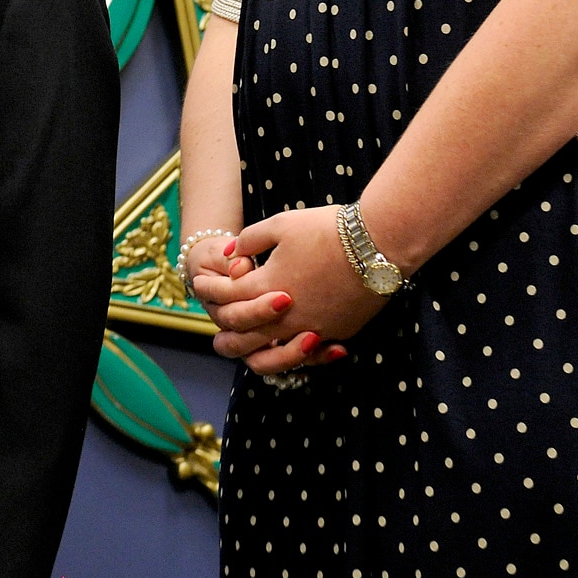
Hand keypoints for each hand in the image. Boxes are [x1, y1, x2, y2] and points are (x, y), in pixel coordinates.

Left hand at [195, 207, 378, 374]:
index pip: (227, 297)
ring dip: (258, 349)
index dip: (210, 290)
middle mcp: (286, 316)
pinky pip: (310, 352)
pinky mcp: (339, 331)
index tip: (199, 283)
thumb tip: (228, 254)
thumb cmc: (326, 229)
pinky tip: (291, 343)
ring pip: (275, 352)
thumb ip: (249, 241)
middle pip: (244, 335)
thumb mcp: (280, 225)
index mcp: (266, 287)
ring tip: (251, 341)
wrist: (378, 243)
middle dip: (224, 329)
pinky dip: (296, 350)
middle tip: (216, 323)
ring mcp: (314, 327)